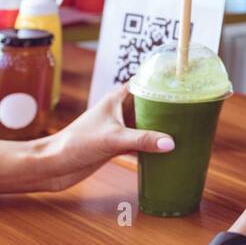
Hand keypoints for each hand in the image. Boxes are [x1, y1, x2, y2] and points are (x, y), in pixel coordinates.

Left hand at [30, 84, 173, 192]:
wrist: (54, 165)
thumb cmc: (75, 144)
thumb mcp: (113, 139)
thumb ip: (143, 139)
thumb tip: (171, 142)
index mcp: (116, 99)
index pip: (143, 82)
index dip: (160, 79)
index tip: (182, 80)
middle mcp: (119, 111)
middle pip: (148, 104)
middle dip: (167, 106)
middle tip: (191, 107)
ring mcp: (118, 128)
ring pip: (146, 123)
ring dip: (161, 127)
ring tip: (185, 128)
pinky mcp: (116, 145)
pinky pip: (141, 142)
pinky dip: (152, 145)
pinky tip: (166, 150)